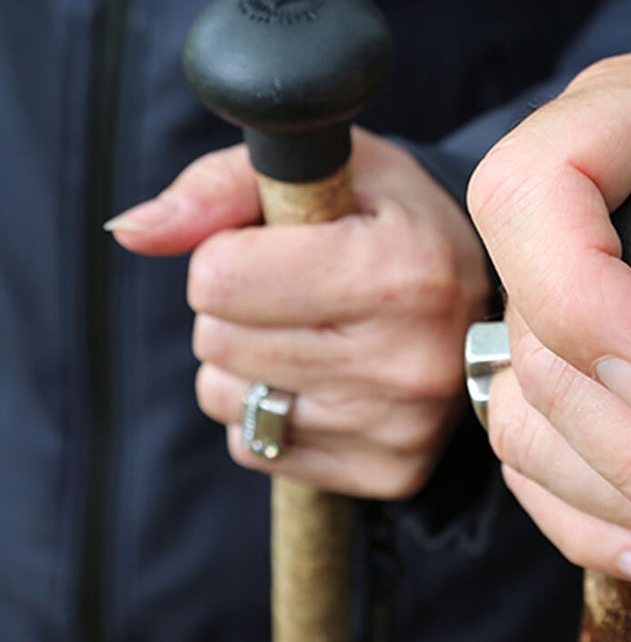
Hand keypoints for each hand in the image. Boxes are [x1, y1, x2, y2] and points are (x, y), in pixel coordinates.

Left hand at [108, 128, 491, 496]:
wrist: (488, 294)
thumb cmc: (394, 219)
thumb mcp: (329, 169)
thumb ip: (220, 189)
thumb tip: (131, 232)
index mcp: (403, 270)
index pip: (220, 277)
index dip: (227, 249)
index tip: (274, 242)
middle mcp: (413, 359)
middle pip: (217, 339)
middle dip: (234, 306)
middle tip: (296, 287)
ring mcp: (403, 426)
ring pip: (229, 399)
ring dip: (245, 361)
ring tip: (311, 330)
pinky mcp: (392, 473)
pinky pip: (258, 448)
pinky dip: (271, 411)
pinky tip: (324, 377)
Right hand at [467, 44, 630, 585]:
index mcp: (617, 115)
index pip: (535, 194)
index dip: (584, 305)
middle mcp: (558, 205)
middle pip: (539, 346)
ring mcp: (545, 287)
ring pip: (527, 417)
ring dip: (622, 499)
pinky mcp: (561, 359)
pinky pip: (539, 452)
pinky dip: (589, 515)